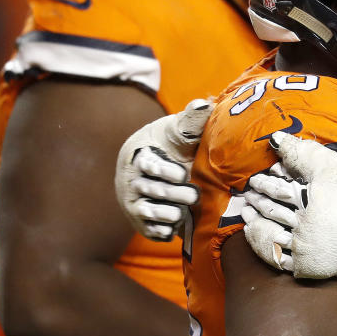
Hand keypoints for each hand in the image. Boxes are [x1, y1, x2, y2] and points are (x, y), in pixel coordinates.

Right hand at [114, 99, 210, 240]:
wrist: (159, 166)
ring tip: (183, 212)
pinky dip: (164, 230)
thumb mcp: (178, 131)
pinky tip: (177, 227)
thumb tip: (204, 105)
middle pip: (152, 190)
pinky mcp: (143, 222)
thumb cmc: (171, 145)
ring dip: (168, 214)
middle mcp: (132, 181)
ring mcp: (135, 203)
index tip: (181, 172)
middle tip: (194, 195)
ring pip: (149, 212)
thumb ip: (191, 121)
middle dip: (174, 194)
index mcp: (140, 156)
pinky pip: (151, 231)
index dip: (164, 170)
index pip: (148, 165)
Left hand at [242, 133, 336, 277]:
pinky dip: (262, 247)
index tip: (256, 179)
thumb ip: (305, 153)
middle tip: (248, 194)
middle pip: (272, 211)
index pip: (278, 190)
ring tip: (247, 214)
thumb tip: (277, 139)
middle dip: (258, 201)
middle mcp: (302, 227)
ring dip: (256, 223)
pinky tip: (257, 237)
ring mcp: (303, 249)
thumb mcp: (335, 168)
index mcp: (308, 201)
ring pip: (270, 234)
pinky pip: (276, 259)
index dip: (265, 183)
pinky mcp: (307, 267)